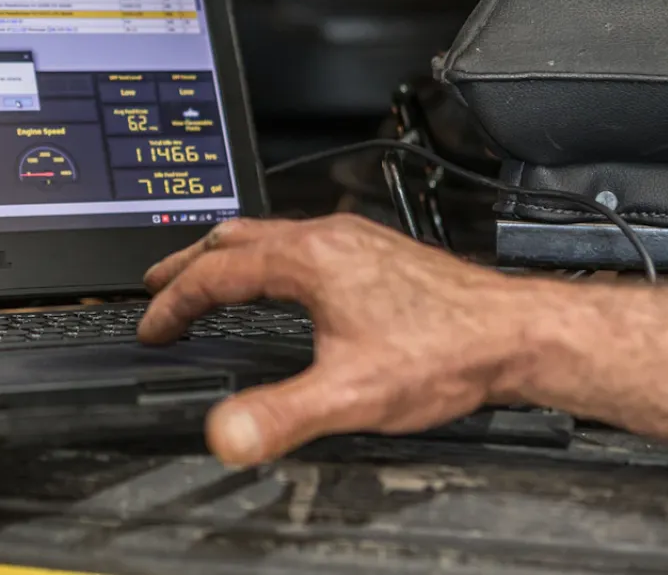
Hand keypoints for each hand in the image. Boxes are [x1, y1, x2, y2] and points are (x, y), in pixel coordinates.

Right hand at [138, 214, 536, 466]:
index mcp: (309, 259)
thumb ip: (282, 415)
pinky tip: (279, 280)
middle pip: (235, 238)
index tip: (151, 325)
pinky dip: (263, 258)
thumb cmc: (448, 353)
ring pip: (268, 235)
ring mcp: (353, 240)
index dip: (174, 301)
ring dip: (225, 256)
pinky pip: (298, 241)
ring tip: (204, 275)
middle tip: (156, 284)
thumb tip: (223, 433)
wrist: (516, 334)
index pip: (216, 272)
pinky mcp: (374, 251)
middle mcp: (328, 237)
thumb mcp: (353, 395)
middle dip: (187, 262)